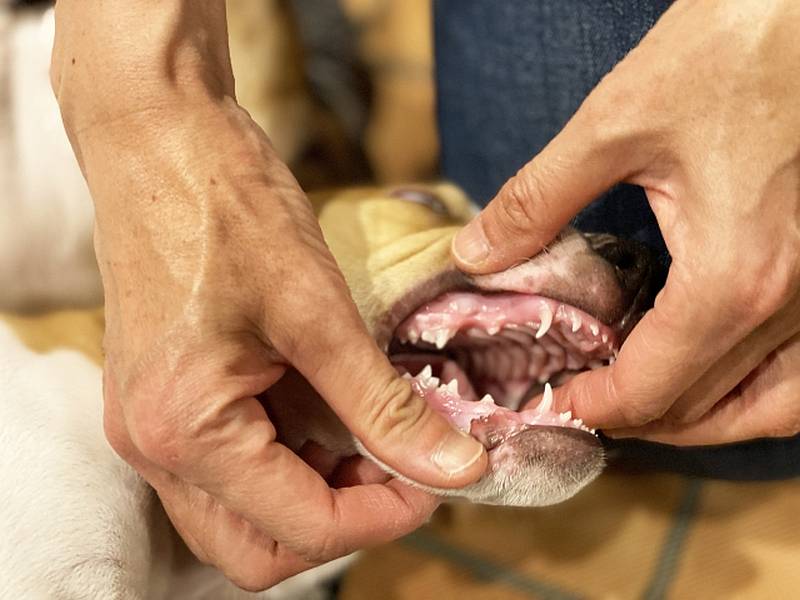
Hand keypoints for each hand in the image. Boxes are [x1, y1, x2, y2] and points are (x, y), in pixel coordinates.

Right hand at [52, 1, 484, 589]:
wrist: (160, 139)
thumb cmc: (227, 208)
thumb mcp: (318, 311)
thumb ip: (383, 404)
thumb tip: (455, 466)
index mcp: (185, 428)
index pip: (301, 527)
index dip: (385, 516)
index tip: (443, 477)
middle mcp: (156, 445)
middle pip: (260, 547)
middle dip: (345, 520)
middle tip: (407, 468)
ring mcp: (154, 425)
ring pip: (246, 515)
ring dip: (320, 492)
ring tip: (379, 435)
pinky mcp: (168, 400)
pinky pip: (233, 467)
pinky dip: (293, 459)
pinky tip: (336, 414)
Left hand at [452, 0, 799, 445]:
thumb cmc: (734, 46)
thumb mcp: (617, 123)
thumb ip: (538, 200)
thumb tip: (476, 252)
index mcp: (734, 278)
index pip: (655, 388)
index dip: (597, 407)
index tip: (558, 401)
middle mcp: (795, 304)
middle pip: (711, 409)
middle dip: (641, 419)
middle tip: (589, 403)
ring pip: (775, 406)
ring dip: (708, 420)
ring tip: (650, 406)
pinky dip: (762, 389)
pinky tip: (721, 370)